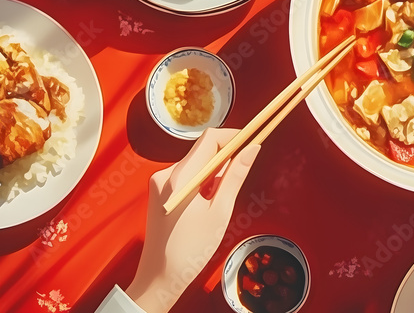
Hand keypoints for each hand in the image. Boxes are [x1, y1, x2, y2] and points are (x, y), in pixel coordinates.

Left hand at [126, 129, 260, 311]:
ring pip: (197, 163)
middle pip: (203, 149)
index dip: (234, 136)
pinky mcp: (162, 191)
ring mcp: (161, 183)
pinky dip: (204, 181)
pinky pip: (188, 175)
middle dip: (227, 155)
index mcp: (180, 177)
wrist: (160, 276)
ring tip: (223, 198)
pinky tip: (210, 202)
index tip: (253, 141)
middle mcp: (167, 175)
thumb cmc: (190, 250)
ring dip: (216, 171)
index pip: (210, 139)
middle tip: (246, 169)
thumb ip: (236, 176)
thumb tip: (252, 148)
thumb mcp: (220, 211)